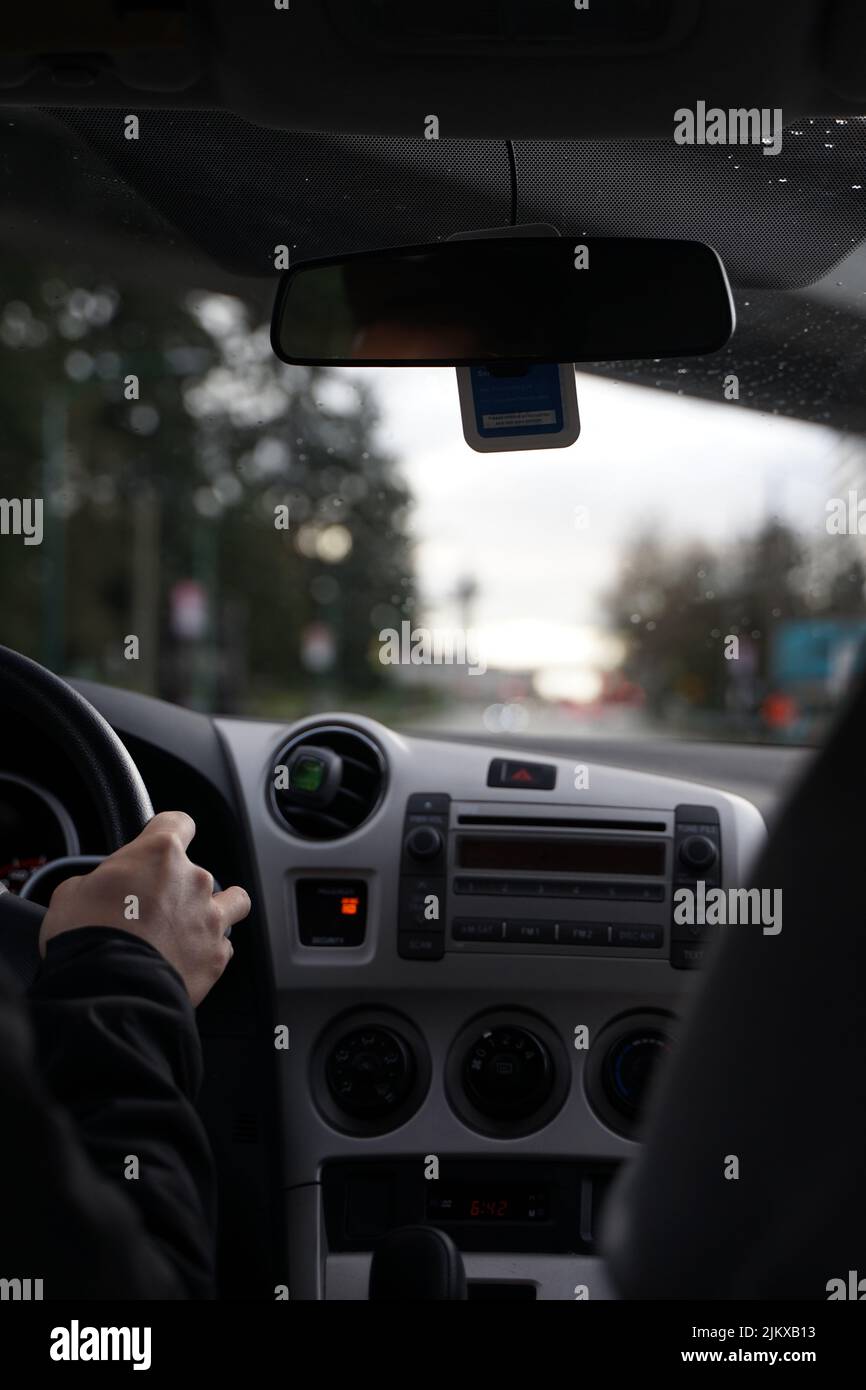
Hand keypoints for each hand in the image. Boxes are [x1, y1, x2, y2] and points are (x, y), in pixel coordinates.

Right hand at [39, 811, 250, 1004]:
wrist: (110, 989)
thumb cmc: (87, 936)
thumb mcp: (72, 892)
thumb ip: (99, 881)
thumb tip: (101, 890)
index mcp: (160, 854)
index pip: (178, 822)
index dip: (168, 831)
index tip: (160, 842)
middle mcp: (194, 879)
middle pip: (198, 871)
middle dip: (177, 887)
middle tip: (150, 909)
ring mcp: (211, 918)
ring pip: (233, 901)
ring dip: (215, 909)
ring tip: (192, 926)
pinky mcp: (217, 956)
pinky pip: (223, 946)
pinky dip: (208, 952)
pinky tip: (186, 961)